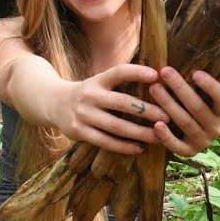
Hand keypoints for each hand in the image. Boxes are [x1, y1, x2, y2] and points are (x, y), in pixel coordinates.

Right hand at [52, 64, 171, 153]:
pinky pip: (105, 141)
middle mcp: (89, 95)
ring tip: (158, 137)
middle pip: (122, 103)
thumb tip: (156, 81)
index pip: (118, 72)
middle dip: (147, 110)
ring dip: (140, 133)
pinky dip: (124, 146)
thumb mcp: (98, 82)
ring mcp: (83, 115)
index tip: (156, 75)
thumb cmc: (86, 93)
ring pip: (116, 126)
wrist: (52, 103)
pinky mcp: (78, 132)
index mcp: (97, 80)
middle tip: (168, 116)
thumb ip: (119, 84)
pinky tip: (139, 148)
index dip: (136, 72)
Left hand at [148, 68, 219, 156]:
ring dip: (168, 105)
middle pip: (198, 108)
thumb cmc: (195, 107)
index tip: (196, 72)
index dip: (210, 86)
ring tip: (154, 88)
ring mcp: (203, 142)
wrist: (192, 138)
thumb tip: (189, 54)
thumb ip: (199, 83)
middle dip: (180, 88)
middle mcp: (216, 128)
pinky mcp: (189, 152)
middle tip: (165, 71)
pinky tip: (156, 124)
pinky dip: (166, 136)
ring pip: (185, 122)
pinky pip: (177, 145)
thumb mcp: (203, 97)